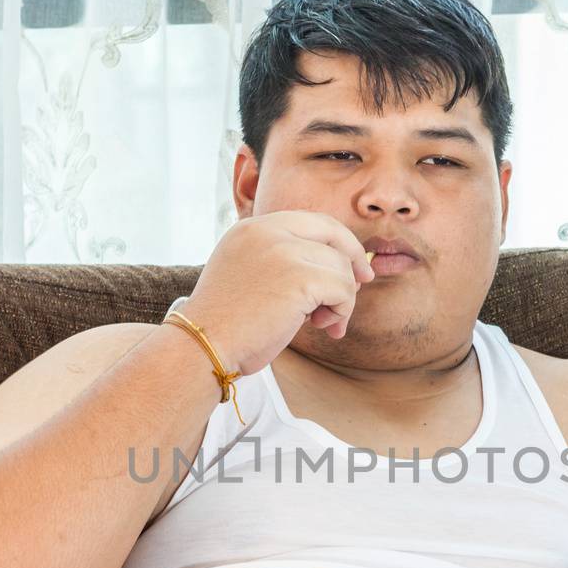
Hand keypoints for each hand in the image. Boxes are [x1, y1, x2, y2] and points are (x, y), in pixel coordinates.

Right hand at [182, 210, 375, 375]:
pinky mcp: (300, 276)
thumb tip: (337, 270)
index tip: (352, 264)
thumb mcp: (249, 276)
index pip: (310, 221)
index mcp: (251, 228)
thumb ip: (282, 263)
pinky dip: (341, 310)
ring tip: (323, 323)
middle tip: (364, 282)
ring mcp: (283, 250)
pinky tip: (323, 326)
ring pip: (340, 267)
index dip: (337, 241)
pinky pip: (343, 289)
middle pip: (332, 233)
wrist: (203, 345)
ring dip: (342, 299)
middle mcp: (267, 230)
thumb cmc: (226, 325)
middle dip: (353, 258)